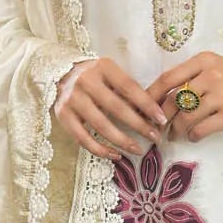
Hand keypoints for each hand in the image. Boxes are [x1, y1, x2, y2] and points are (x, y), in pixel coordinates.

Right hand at [53, 56, 170, 159]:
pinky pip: (83, 138)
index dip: (147, 104)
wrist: (61, 73)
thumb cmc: (95, 76)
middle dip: (139, 125)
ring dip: (122, 141)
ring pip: (101, 126)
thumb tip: (153, 114)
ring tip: (138, 150)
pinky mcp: (62, 115)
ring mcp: (72, 99)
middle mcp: (85, 81)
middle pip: (117, 108)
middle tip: (154, 138)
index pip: (129, 87)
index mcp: (102, 67)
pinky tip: (115, 155)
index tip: (161, 119)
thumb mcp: (111, 73)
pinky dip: (100, 150)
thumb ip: (128, 89)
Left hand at [145, 51, 222, 141]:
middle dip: (160, 118)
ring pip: (184, 118)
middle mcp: (211, 75)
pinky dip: (192, 136)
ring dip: (175, 131)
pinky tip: (194, 137)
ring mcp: (221, 96)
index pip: (167, 79)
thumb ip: (195, 79)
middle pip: (172, 100)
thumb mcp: (220, 68)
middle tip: (156, 129)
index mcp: (204, 61)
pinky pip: (201, 129)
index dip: (149, 97)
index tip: (141, 109)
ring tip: (175, 136)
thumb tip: (166, 101)